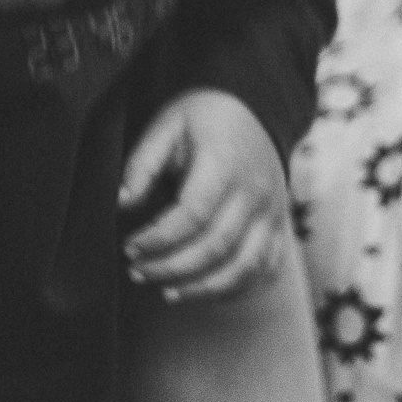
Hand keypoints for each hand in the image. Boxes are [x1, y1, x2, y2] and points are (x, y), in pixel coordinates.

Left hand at [119, 89, 290, 302]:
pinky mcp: (278, 227)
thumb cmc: (204, 119)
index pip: (193, 214)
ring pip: (243, 267)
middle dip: (171, 267)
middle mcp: (254, 193)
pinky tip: (204, 291)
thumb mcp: (167, 126)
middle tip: (137, 271)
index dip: (158, 238)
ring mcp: (271, 214)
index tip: (129, 246)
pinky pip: (264, 270)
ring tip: (167, 291)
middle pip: (216, 247)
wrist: (253, 109)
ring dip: (203, 288)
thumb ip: (142, 164)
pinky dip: (235, 288)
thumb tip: (122, 203)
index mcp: (226, 164)